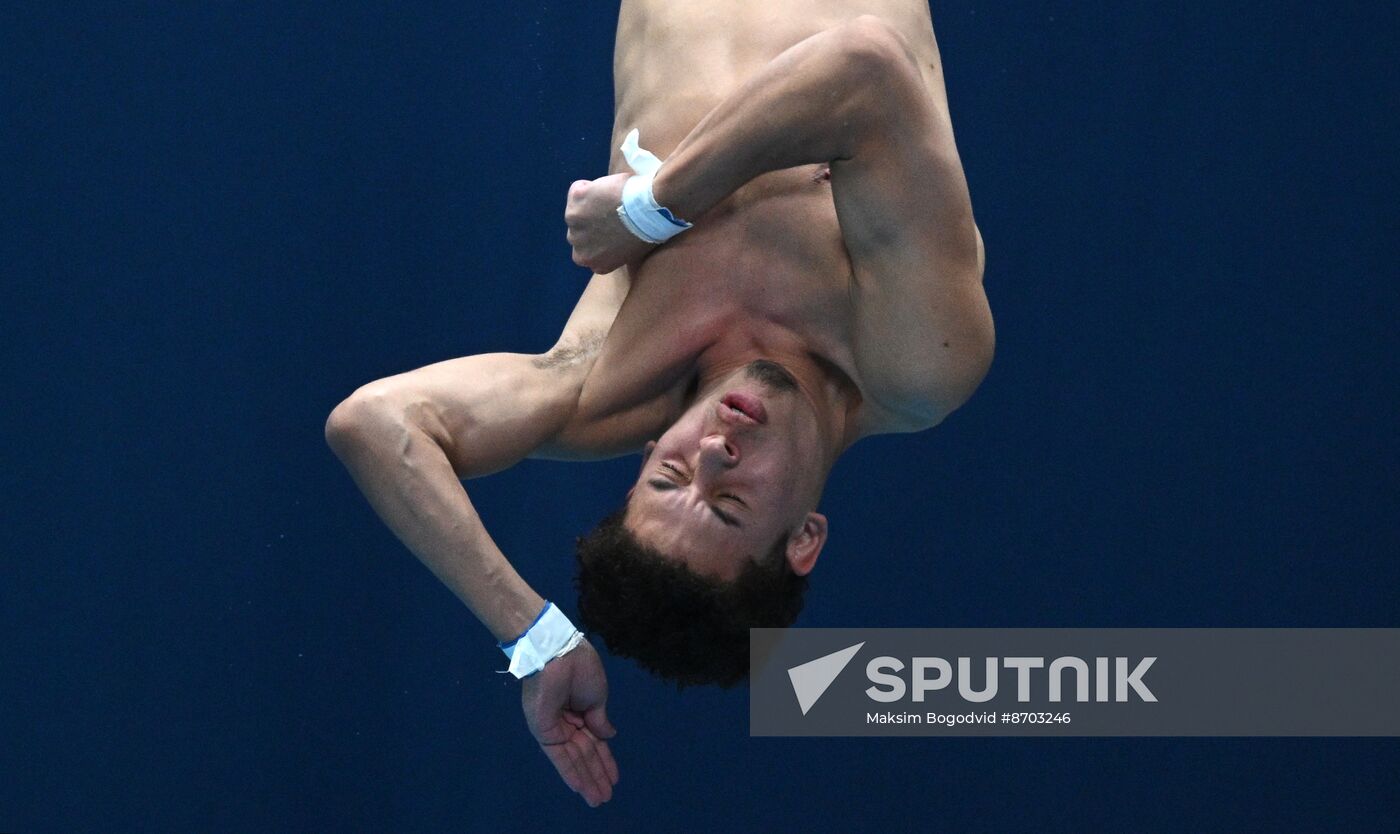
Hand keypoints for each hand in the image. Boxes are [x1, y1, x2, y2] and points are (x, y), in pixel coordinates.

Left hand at [520, 637, 618, 806]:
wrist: (559, 654)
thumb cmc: (581, 669)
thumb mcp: (598, 696)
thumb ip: (600, 719)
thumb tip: (609, 735)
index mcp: (580, 710)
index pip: (594, 741)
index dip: (605, 759)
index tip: (614, 777)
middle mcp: (566, 722)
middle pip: (584, 754)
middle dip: (596, 775)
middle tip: (606, 796)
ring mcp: (554, 728)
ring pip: (573, 759)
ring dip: (586, 780)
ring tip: (598, 799)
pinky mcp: (544, 731)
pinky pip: (559, 756)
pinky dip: (570, 772)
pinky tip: (581, 788)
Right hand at [564, 173, 654, 273]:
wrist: (649, 211)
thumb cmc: (648, 231)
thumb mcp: (628, 253)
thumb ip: (611, 250)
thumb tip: (611, 239)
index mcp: (594, 262)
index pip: (587, 252)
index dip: (598, 237)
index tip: (609, 227)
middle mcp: (580, 248)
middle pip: (578, 233)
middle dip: (590, 223)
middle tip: (608, 212)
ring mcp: (574, 224)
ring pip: (576, 212)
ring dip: (588, 205)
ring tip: (609, 199)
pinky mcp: (575, 200)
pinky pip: (578, 190)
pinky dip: (588, 187)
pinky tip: (605, 188)